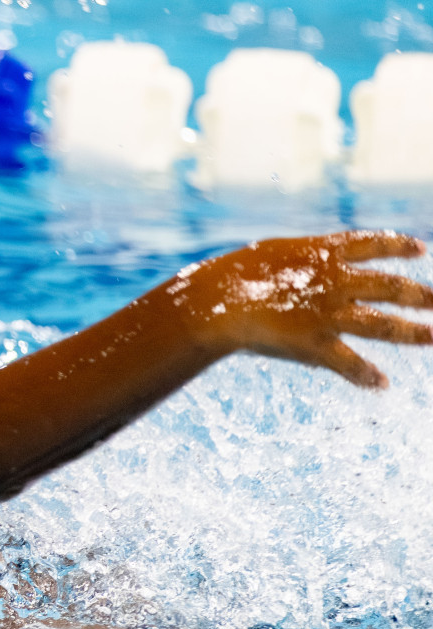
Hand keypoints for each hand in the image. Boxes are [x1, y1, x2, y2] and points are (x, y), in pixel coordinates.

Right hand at [171, 231, 432, 387]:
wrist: (216, 300)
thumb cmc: (233, 275)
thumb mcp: (274, 254)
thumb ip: (303, 260)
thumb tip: (316, 263)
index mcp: (324, 253)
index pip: (374, 244)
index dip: (399, 245)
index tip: (420, 249)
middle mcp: (336, 281)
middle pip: (390, 288)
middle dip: (421, 296)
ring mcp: (328, 314)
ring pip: (382, 325)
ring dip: (412, 333)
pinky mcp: (315, 344)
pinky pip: (349, 362)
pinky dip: (365, 375)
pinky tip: (380, 384)